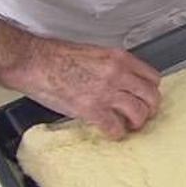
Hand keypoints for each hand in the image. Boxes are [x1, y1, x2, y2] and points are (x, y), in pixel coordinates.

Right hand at [4, 38, 161, 139]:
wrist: (33, 61)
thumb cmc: (56, 56)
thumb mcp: (94, 53)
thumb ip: (112, 67)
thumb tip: (121, 82)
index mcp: (119, 58)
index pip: (152, 77)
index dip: (151, 91)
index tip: (146, 98)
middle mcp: (117, 73)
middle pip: (151, 96)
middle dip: (149, 109)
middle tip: (142, 115)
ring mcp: (106, 92)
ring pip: (139, 113)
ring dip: (136, 123)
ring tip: (128, 125)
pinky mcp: (92, 109)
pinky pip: (115, 127)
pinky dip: (115, 133)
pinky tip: (111, 132)